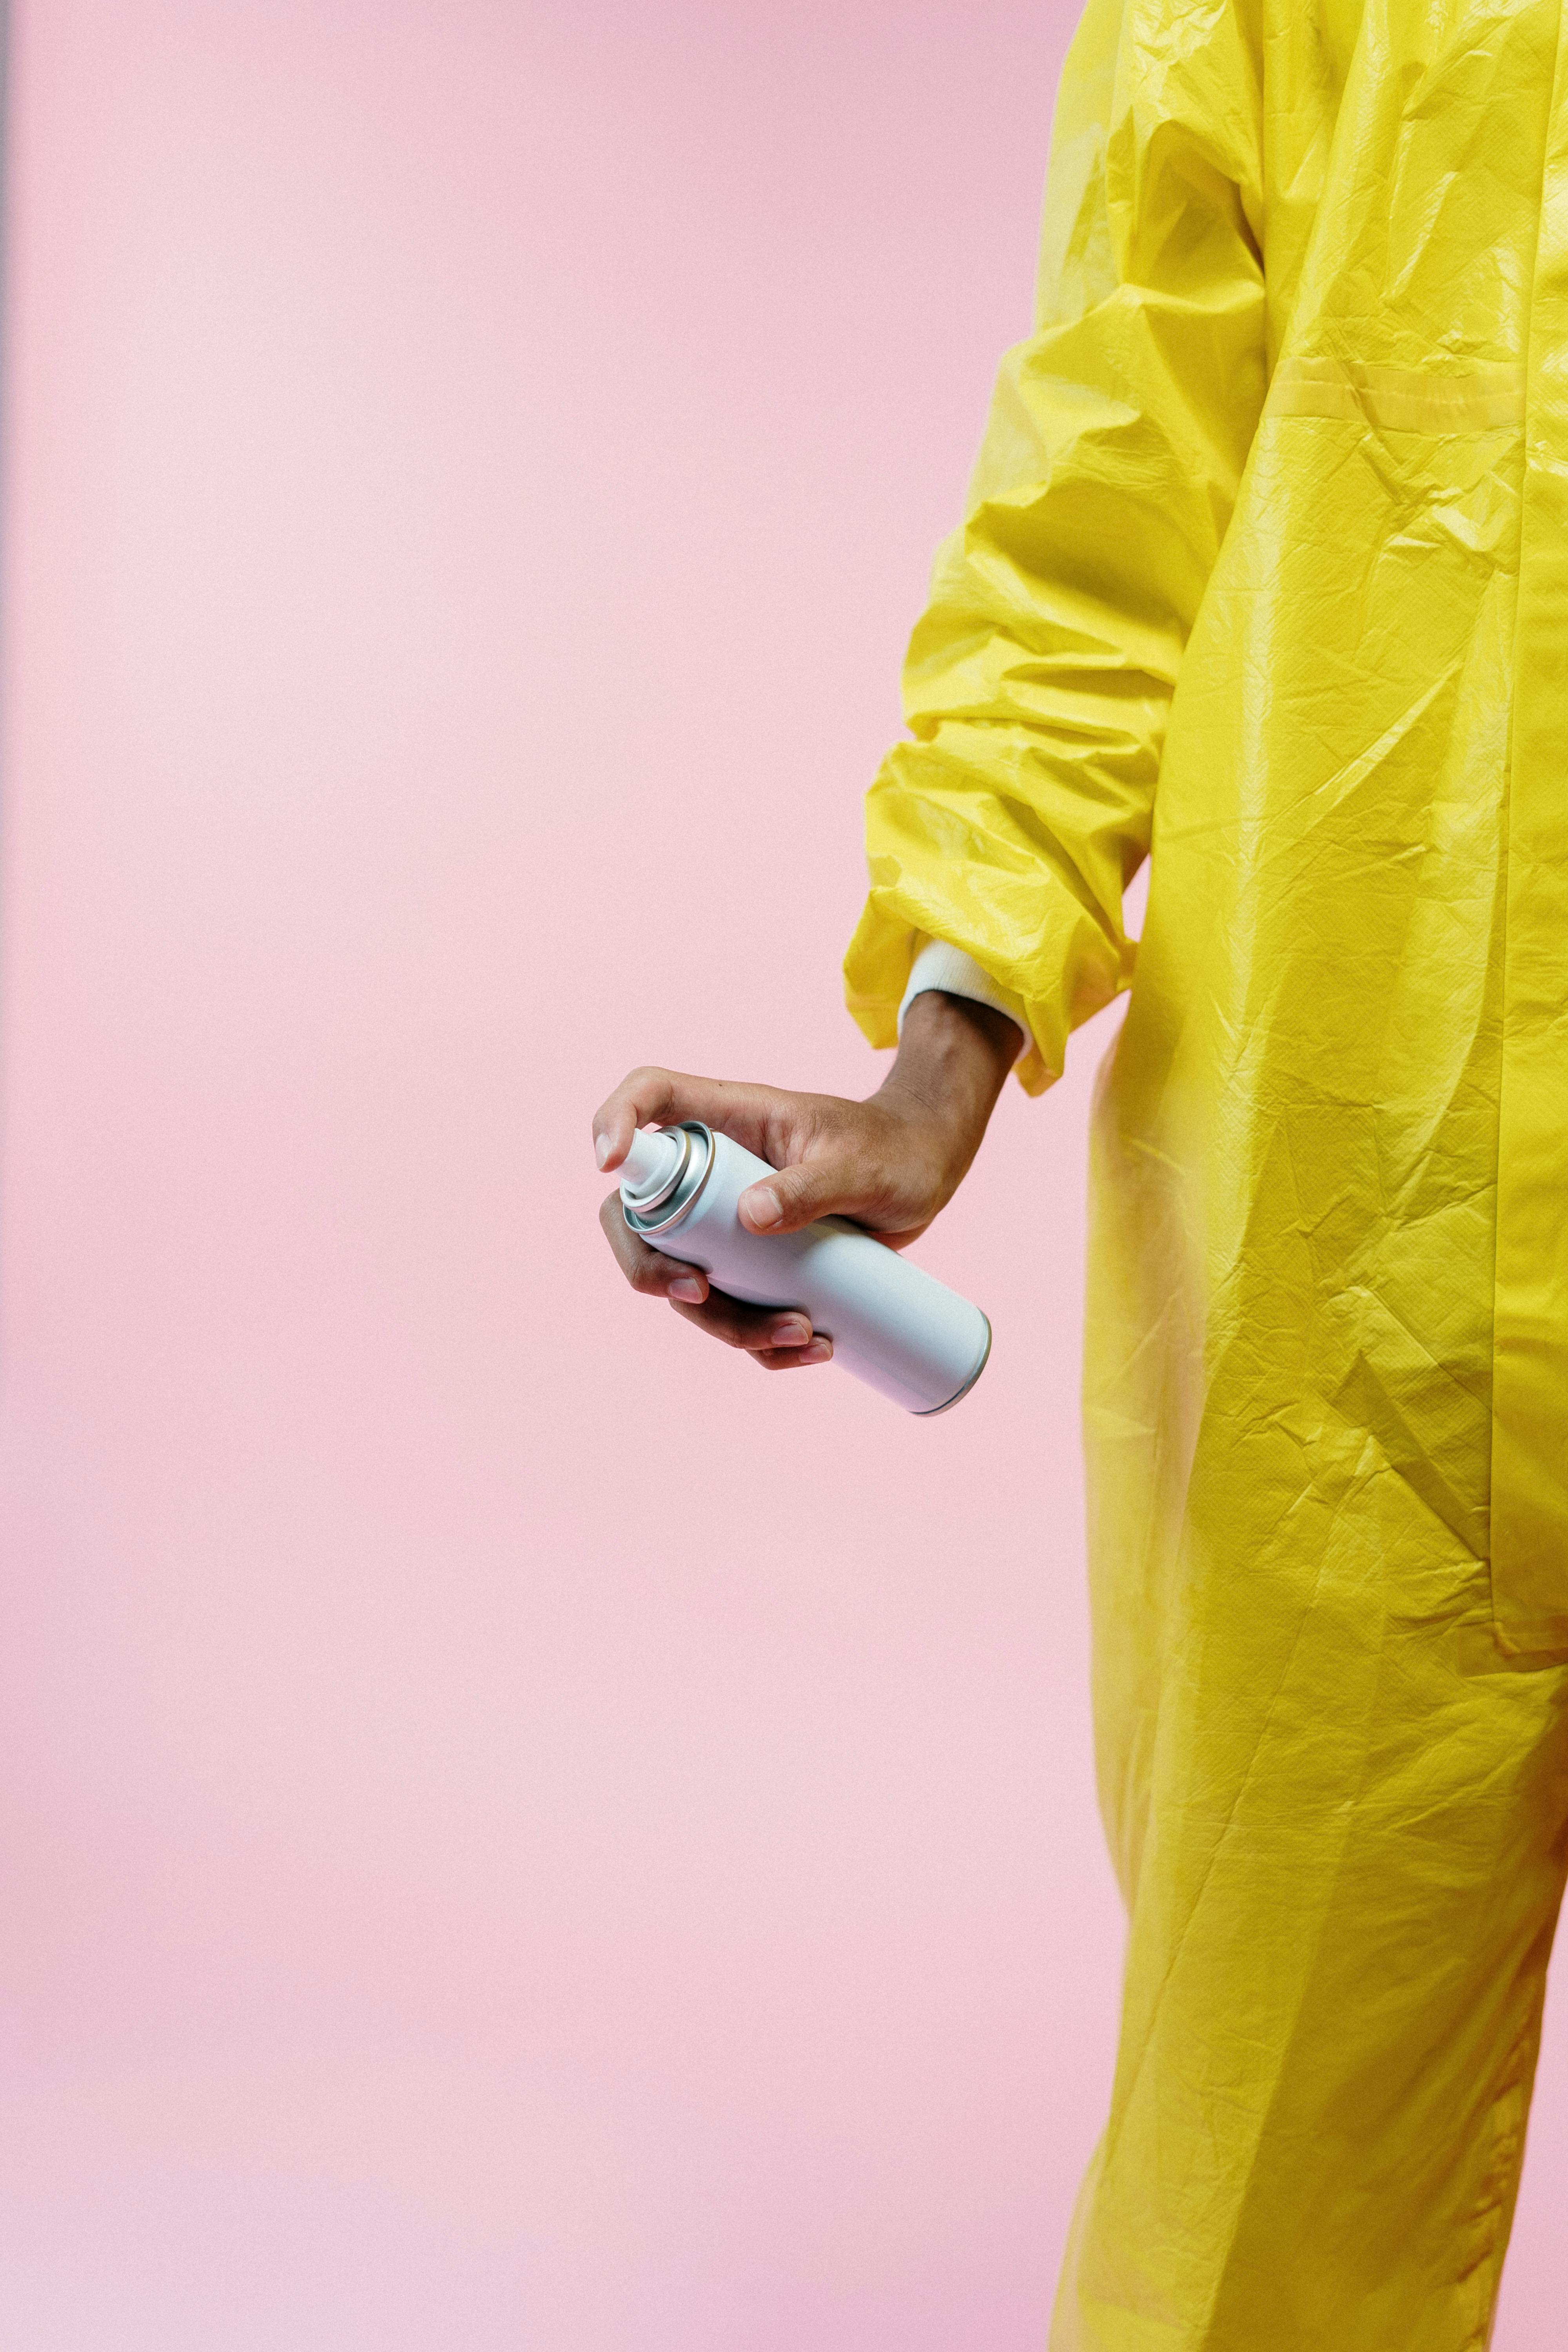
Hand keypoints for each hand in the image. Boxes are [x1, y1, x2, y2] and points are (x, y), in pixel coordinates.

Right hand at [593, 991, 1018, 1370]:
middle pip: (638, 1214)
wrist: (927, 1174)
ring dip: (725, 1323)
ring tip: (802, 1336)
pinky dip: (760, 1343)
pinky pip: (732, 1311)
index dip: (614, 1121)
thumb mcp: (860, 1163)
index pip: (649, 1096)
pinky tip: (812, 1349)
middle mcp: (715, 1171)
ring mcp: (728, 1222)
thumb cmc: (893, 1150)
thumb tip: (751, 1219)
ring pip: (685, 1280)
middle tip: (698, 1294)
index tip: (607, 1163)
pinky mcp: (754, 1266)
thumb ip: (811, 1185)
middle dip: (650, 1267)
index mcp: (730, 1118)